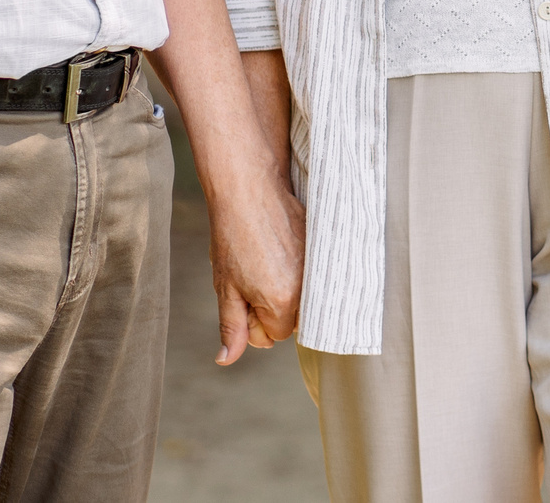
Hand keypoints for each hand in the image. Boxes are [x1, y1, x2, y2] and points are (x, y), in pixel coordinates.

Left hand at [208, 178, 303, 364]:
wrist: (249, 190)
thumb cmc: (232, 237)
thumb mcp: (226, 288)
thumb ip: (232, 327)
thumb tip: (226, 359)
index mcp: (281, 303)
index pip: (273, 336)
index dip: (254, 320)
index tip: (243, 294)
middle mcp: (307, 289)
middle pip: (292, 320)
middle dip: (272, 308)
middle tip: (253, 276)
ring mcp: (318, 268)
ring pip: (303, 299)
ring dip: (286, 289)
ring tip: (265, 261)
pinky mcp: (323, 249)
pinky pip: (313, 276)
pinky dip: (297, 270)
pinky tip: (280, 249)